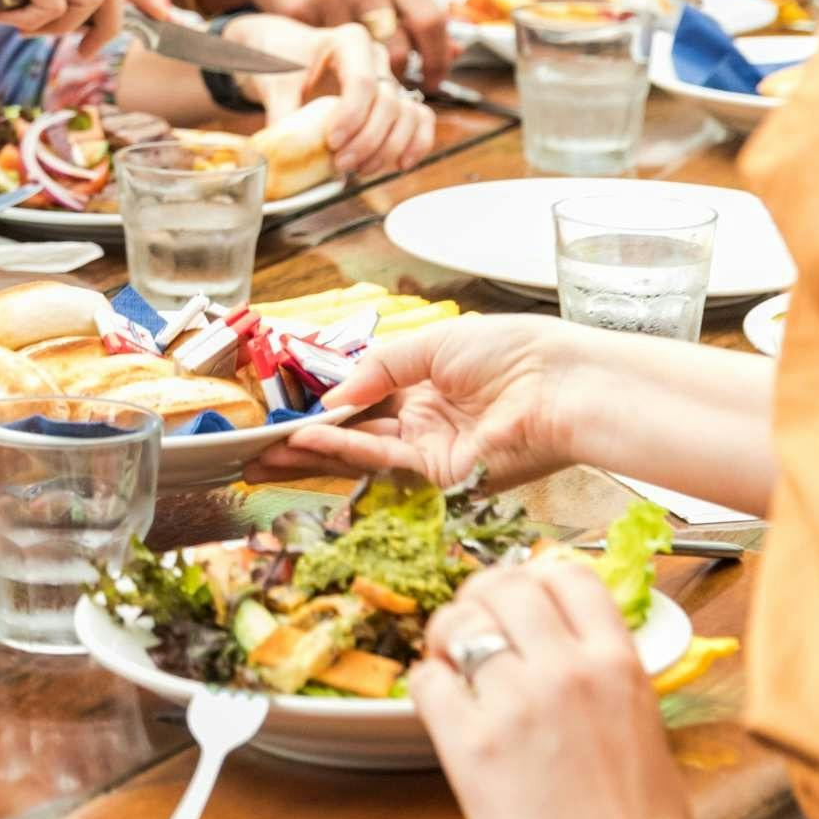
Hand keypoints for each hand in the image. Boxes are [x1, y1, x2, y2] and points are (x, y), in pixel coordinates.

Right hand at [206, 0, 451, 83]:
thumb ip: (418, 14)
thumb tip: (456, 52)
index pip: (431, 23)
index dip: (439, 60)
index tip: (433, 81)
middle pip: (397, 51)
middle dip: (396, 77)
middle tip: (390, 85)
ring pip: (359, 60)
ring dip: (361, 75)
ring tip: (357, 74)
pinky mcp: (299, 10)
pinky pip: (322, 52)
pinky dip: (326, 61)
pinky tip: (323, 55)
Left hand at [240, 18, 434, 178]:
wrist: (283, 52)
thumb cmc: (279, 62)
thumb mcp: (274, 84)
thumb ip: (280, 115)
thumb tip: (282, 158)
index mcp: (349, 41)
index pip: (363, 81)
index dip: (353, 116)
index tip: (332, 142)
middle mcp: (375, 58)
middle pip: (388, 102)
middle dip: (368, 140)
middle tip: (340, 164)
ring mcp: (388, 79)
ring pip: (408, 114)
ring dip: (389, 148)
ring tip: (358, 169)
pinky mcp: (394, 100)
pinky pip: (420, 119)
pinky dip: (416, 143)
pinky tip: (399, 165)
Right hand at [248, 314, 588, 487]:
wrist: (560, 383)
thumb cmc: (512, 352)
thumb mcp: (430, 344)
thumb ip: (377, 369)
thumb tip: (334, 397)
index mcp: (427, 390)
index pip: (365, 403)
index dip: (325, 408)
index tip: (288, 411)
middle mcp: (425, 424)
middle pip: (354, 436)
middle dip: (306, 443)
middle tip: (259, 449)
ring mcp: (432, 452)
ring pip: (359, 454)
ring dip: (312, 453)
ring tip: (267, 452)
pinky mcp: (441, 474)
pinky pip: (381, 460)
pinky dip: (341, 451)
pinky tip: (306, 441)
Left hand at [411, 555, 709, 818]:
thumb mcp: (642, 727)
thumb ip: (601, 675)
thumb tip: (557, 636)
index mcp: (619, 665)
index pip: (567, 575)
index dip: (534, 579)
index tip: (519, 599)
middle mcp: (567, 670)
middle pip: (505, 585)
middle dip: (481, 597)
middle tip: (472, 623)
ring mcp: (516, 703)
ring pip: (458, 622)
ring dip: (446, 635)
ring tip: (450, 661)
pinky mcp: (470, 744)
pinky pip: (426, 680)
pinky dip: (427, 684)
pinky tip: (443, 705)